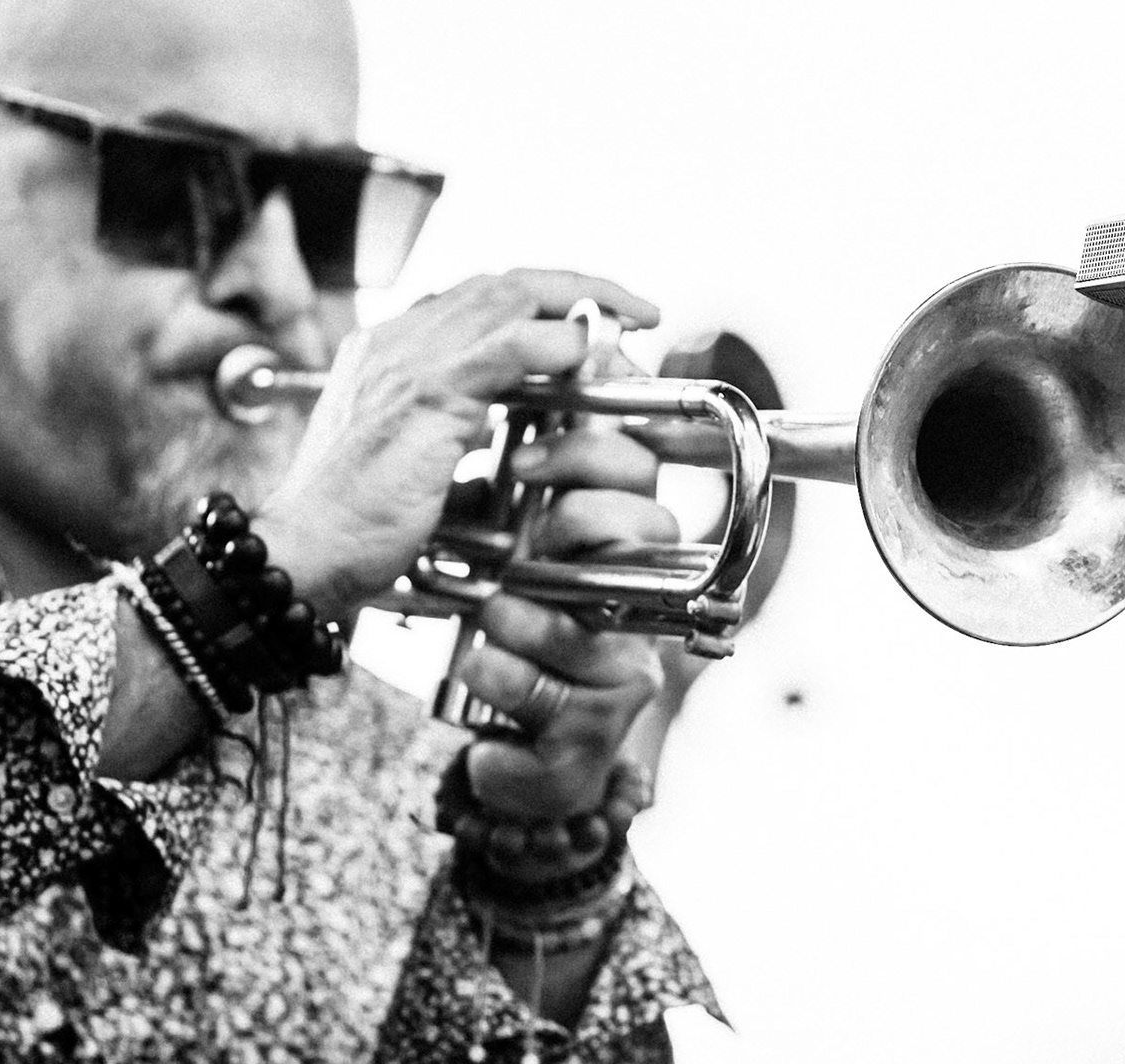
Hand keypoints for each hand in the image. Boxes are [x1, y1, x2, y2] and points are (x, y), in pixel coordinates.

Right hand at [249, 269, 657, 620]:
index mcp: (386, 351)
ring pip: (512, 298)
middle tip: (631, 311)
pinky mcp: (426, 394)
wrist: (301, 555)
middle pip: (502, 283)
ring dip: (580, 309)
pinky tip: (589, 359)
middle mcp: (394, 341)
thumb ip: (455, 433)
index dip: (540, 298)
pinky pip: (510, 346)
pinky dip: (558, 344)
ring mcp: (407, 360)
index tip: (589, 316)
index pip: (476, 298)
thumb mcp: (411, 463)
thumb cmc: (351, 527)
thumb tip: (508, 436)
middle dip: (575, 288)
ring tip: (629, 330)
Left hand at [455, 427, 676, 819]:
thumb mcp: (492, 540)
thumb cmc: (493, 620)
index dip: (592, 455)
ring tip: (489, 616)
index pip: (635, 472)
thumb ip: (514, 476)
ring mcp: (622, 669)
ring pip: (596, 627)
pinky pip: (561, 705)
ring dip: (531, 620)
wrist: (484, 740)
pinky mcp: (591, 736)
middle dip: (578, 525)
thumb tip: (494, 385)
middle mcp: (632, 598)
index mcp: (612, 538)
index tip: (521, 462)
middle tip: (521, 540)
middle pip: (649, 533)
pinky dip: (506, 682)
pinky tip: (476, 669)